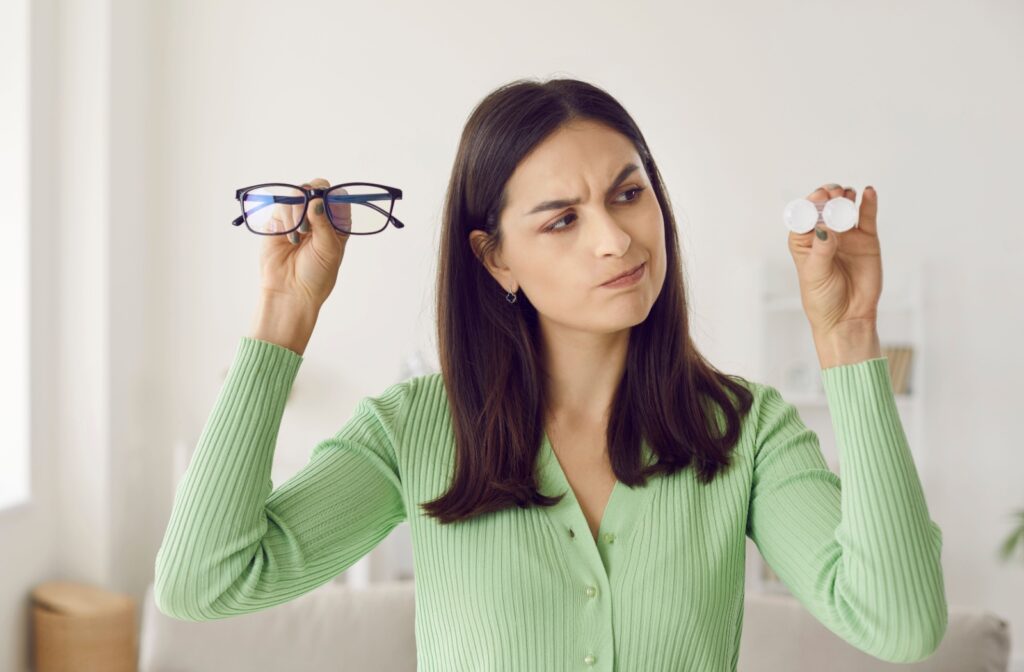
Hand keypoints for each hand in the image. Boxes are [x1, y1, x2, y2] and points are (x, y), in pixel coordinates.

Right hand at [257, 177, 351, 308]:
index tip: (325, 201)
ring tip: (299, 233)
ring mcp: (297, 217)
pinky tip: (289, 238)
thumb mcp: (329, 250)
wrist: (290, 292)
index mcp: (337, 223)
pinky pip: (280, 206)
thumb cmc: (316, 275)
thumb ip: (324, 224)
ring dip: (297, 210)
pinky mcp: (278, 221)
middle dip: (312, 196)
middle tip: (309, 211)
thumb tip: (316, 200)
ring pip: (296, 194)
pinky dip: (285, 218)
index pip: (338, 196)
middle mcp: (318, 217)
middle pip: (316, 188)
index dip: (332, 194)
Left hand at [788, 183, 882, 338]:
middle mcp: (823, 234)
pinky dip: (868, 203)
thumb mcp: (816, 274)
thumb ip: (822, 249)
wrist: (847, 317)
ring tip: (846, 194)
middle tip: (832, 193)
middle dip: (827, 197)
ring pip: (844, 208)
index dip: (810, 204)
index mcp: (803, 241)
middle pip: (824, 208)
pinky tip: (868, 192)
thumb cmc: (822, 299)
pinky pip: (867, 217)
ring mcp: (845, 235)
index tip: (818, 197)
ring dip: (844, 197)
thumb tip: (824, 227)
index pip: (803, 216)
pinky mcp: (866, 239)